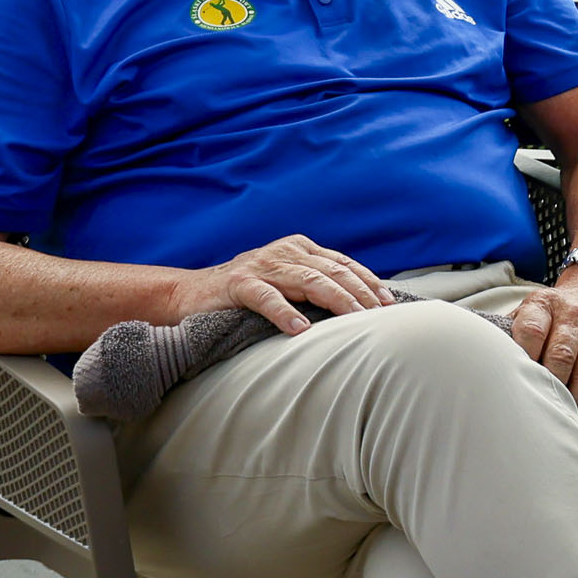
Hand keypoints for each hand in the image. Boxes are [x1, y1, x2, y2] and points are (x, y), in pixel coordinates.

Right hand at [166, 234, 392, 336]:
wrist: (188, 295)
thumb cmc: (246, 293)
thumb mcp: (286, 282)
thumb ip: (316, 285)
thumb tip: (361, 305)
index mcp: (300, 249)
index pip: (344, 264)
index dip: (369, 282)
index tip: (389, 302)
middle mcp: (285, 252)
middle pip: (333, 272)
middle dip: (360, 293)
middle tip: (380, 315)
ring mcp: (262, 266)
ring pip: (308, 281)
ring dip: (335, 301)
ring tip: (355, 319)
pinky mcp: (238, 284)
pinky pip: (266, 298)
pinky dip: (285, 313)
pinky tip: (299, 329)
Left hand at [509, 269, 577, 432]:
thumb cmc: (555, 309)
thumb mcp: (531, 308)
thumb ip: (510, 331)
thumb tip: (483, 364)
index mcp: (545, 305)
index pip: (532, 329)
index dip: (524, 356)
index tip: (514, 381)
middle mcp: (575, 316)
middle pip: (562, 354)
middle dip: (549, 386)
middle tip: (535, 412)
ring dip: (573, 403)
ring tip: (558, 423)